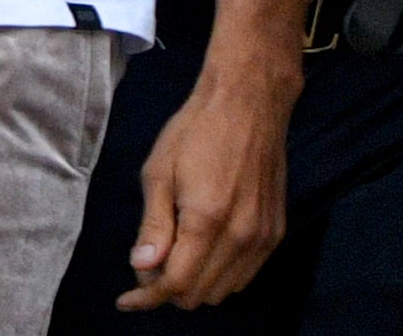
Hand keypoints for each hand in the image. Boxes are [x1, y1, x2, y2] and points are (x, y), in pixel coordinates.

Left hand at [119, 50, 294, 310]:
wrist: (249, 103)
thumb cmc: (195, 130)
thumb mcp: (159, 172)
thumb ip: (153, 226)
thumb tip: (142, 268)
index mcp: (207, 219)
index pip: (176, 284)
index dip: (147, 297)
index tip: (126, 300)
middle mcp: (241, 236)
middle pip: (199, 294)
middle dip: (167, 289)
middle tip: (148, 262)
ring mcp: (263, 237)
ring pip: (224, 291)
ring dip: (195, 284)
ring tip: (175, 253)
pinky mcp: (276, 232)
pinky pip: (245, 275)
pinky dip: (220, 274)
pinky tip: (202, 249)